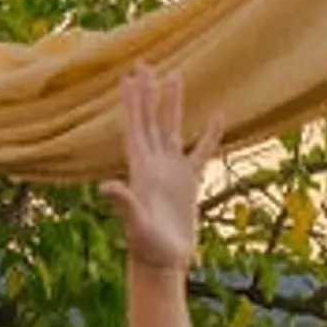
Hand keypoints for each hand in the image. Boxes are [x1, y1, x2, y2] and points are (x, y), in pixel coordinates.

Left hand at [103, 59, 210, 282]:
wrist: (162, 262)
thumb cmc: (146, 246)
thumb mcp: (135, 223)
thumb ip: (124, 202)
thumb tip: (106, 187)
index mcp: (140, 168)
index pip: (135, 126)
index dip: (132, 102)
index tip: (130, 76)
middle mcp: (153, 164)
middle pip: (150, 120)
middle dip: (148, 93)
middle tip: (146, 64)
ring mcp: (171, 171)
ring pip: (173, 129)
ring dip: (173, 104)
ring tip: (176, 75)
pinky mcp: (189, 182)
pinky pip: (202, 151)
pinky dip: (211, 134)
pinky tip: (220, 115)